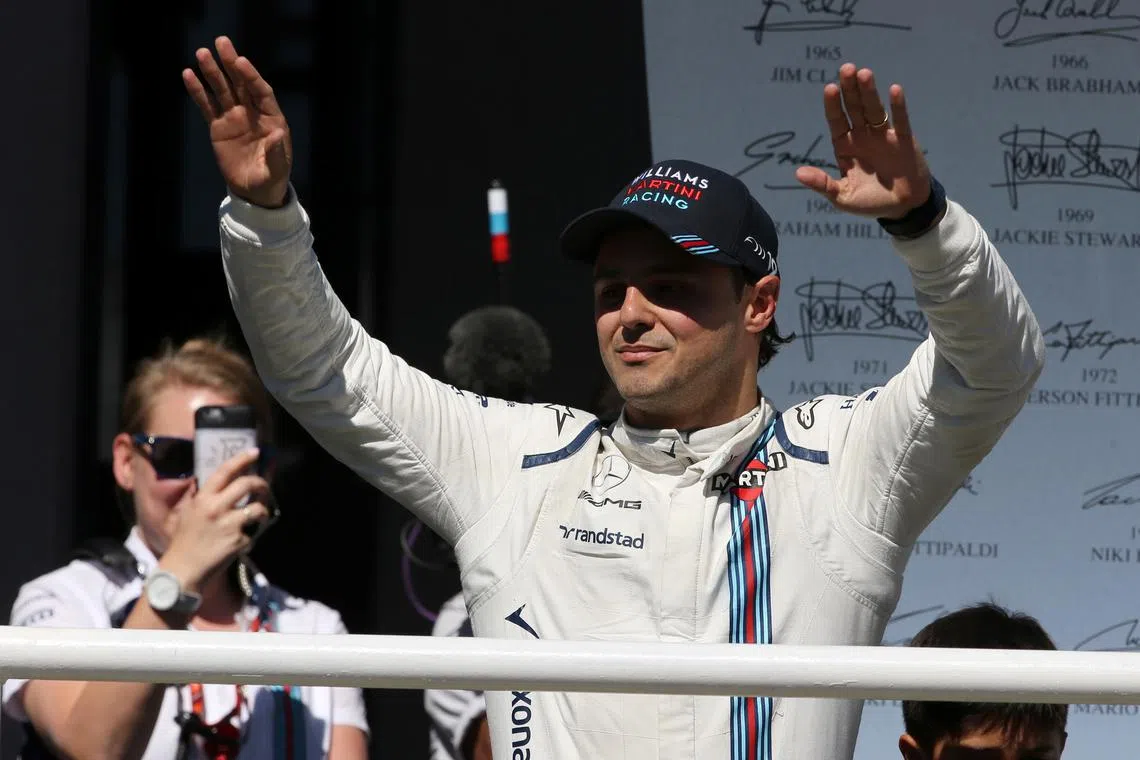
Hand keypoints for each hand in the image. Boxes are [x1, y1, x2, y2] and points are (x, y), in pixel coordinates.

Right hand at [159, 448, 270, 592]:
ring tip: (258, 516)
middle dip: (261, 483)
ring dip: (262, 511)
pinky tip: (241, 542)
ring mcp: (229, 524)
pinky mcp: (238, 541)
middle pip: (247, 484)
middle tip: (264, 488)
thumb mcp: (188, 513)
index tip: (256, 452)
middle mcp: (216, 508)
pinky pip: (253, 533)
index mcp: (202, 499)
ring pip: (258, 508)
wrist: (183, 570)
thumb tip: (221, 486)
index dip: (242, 459)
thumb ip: (203, 499)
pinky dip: (251, 537)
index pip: (224, 471)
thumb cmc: (183, 542)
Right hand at [182, 36, 291, 208]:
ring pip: (222, 90)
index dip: (251, 77)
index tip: (241, 61)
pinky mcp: (218, 126)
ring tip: (201, 53)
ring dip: (212, 72)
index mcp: (271, 119)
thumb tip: (278, 134)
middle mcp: (252, 113)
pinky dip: (197, 92)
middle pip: (241, 84)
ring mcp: (234, 118)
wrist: (254, 192)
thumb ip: (276, 152)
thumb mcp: (276, 169)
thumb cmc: (271, 179)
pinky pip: (206, 106)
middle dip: (231, 64)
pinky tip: (188, 75)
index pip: (261, 92)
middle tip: (222, 42)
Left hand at [795, 64, 931, 220]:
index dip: (833, 105)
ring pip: (874, 109)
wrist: (903, 208)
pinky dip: (898, 106)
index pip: (836, 121)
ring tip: (864, 74)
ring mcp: (883, 135)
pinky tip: (894, 90)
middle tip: (846, 69)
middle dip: (850, 89)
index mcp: (845, 146)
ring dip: (869, 92)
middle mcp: (862, 136)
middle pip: (854, 108)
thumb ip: (823, 184)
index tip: (829, 88)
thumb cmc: (870, 202)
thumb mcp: (842, 197)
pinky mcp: (904, 139)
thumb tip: (798, 173)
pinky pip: (900, 120)